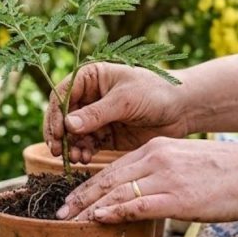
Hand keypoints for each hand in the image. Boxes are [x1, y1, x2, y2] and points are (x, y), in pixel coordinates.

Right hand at [44, 63, 188, 162]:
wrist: (182, 109)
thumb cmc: (155, 92)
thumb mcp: (124, 100)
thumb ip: (96, 113)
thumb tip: (68, 125)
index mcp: (90, 78)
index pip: (62, 95)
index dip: (55, 115)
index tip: (57, 133)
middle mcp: (89, 96)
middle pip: (63, 117)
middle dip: (60, 135)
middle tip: (59, 151)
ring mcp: (96, 117)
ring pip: (73, 134)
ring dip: (71, 146)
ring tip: (76, 157)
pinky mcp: (105, 134)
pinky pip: (87, 144)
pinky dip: (83, 152)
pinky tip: (85, 159)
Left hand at [54, 137, 237, 222]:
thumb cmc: (227, 173)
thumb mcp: (185, 164)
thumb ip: (161, 175)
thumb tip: (142, 196)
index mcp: (155, 149)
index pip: (111, 169)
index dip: (87, 186)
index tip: (70, 199)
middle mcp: (155, 158)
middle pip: (106, 179)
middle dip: (80, 198)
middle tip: (59, 214)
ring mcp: (165, 177)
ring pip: (117, 192)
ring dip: (90, 209)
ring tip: (71, 223)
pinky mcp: (177, 197)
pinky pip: (138, 204)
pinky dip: (115, 212)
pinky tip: (100, 219)